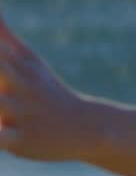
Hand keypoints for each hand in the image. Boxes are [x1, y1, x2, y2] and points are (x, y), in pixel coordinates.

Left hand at [0, 15, 95, 161]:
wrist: (88, 128)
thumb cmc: (47, 91)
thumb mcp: (29, 60)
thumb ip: (3, 35)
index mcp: (18, 63)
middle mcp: (20, 84)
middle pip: (0, 67)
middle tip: (0, 74)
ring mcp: (22, 112)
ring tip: (3, 95)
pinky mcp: (20, 140)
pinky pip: (2, 138)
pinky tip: (1, 126)